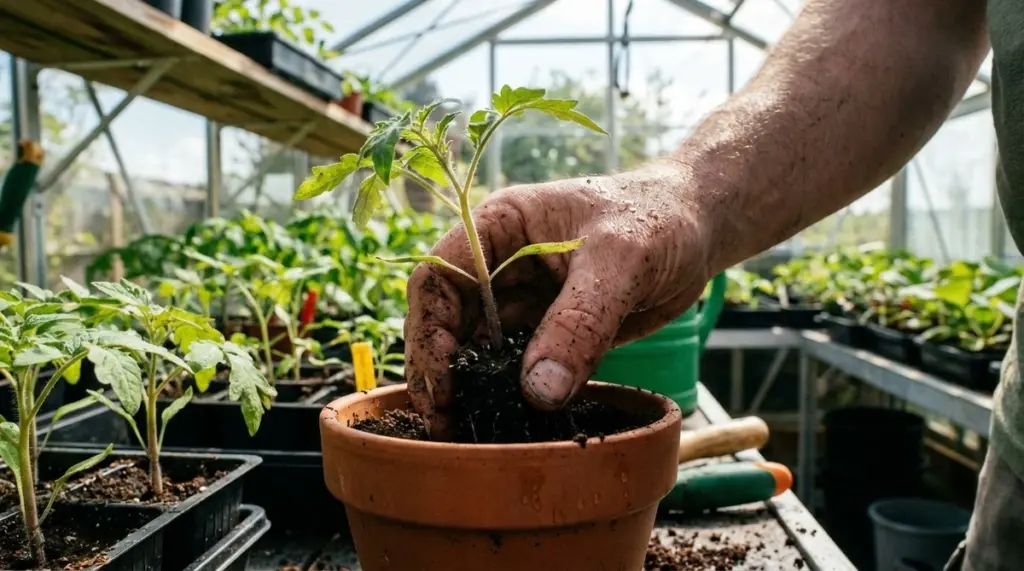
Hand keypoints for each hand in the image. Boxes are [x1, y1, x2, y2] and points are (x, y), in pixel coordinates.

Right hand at [404, 165, 712, 437]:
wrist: (698, 229)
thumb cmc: (658, 219)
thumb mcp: (620, 261)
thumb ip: (580, 322)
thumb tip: (538, 391)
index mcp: (498, 227)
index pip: (439, 277)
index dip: (429, 329)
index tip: (443, 380)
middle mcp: (499, 265)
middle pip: (446, 320)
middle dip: (439, 371)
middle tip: (444, 423)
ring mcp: (521, 300)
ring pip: (476, 349)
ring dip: (468, 389)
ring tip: (466, 433)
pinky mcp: (548, 331)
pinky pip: (515, 367)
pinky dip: (506, 394)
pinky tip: (504, 422)